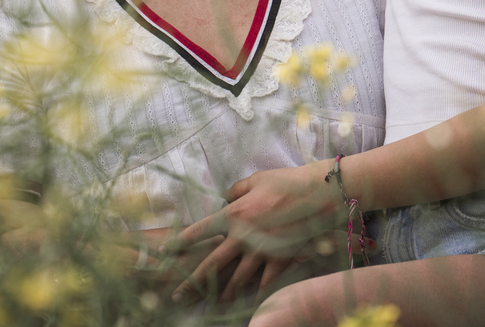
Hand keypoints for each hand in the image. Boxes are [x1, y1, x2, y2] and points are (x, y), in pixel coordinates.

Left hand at [163, 162, 341, 301]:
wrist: (318, 193)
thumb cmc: (285, 182)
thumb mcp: (255, 180)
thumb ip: (236, 190)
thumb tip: (224, 196)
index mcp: (232, 214)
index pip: (198, 231)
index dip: (180, 242)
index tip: (166, 251)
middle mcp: (242, 237)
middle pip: (211, 264)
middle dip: (193, 282)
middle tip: (178, 295)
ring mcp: (261, 251)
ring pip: (236, 279)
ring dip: (223, 294)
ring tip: (213, 303)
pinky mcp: (280, 260)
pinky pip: (264, 282)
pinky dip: (256, 293)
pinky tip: (249, 301)